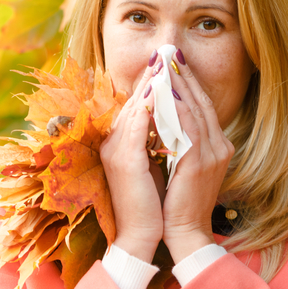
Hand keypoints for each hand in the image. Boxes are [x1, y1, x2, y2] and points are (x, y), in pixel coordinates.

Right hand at [100, 62, 163, 261]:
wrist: (143, 236)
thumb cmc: (153, 204)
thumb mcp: (155, 165)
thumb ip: (159, 140)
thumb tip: (174, 119)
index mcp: (120, 143)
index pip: (136, 104)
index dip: (152, 82)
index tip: (168, 63)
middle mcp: (113, 141)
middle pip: (134, 99)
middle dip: (153, 75)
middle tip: (167, 52)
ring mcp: (116, 149)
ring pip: (135, 106)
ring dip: (153, 83)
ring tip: (168, 62)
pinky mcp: (124, 159)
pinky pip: (137, 123)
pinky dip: (151, 105)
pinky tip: (164, 90)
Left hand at [162, 50, 234, 262]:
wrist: (183, 233)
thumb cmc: (176, 202)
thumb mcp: (180, 164)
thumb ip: (178, 140)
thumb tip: (162, 114)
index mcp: (216, 146)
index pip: (202, 105)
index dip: (188, 82)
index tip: (174, 60)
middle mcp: (219, 146)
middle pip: (201, 101)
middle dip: (184, 75)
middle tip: (169, 51)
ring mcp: (212, 154)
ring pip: (194, 110)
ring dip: (178, 85)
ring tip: (164, 64)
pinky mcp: (198, 163)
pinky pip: (187, 128)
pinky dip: (175, 108)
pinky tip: (164, 93)